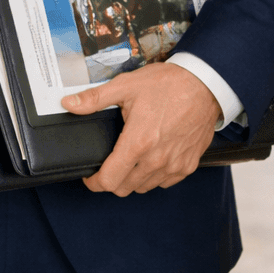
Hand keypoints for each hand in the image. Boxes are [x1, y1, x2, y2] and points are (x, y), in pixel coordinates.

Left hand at [61, 62, 221, 196]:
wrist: (204, 84)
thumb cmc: (167, 84)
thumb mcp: (126, 86)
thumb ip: (94, 99)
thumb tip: (68, 104)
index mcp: (138, 142)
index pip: (109, 180)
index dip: (94, 182)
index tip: (90, 176)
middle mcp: (156, 160)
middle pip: (124, 188)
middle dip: (111, 180)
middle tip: (108, 163)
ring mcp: (174, 165)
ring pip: (144, 187)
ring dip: (132, 179)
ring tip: (129, 158)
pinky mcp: (188, 166)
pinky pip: (164, 182)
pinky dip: (153, 176)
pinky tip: (150, 158)